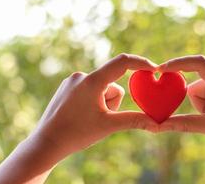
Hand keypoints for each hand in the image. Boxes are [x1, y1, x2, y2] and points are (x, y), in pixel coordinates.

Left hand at [0, 54, 158, 183]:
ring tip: (88, 118)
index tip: (153, 69)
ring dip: (102, 103)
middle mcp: (81, 76)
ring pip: (101, 89)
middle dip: (113, 102)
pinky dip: (92, 101)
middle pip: (112, 84)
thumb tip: (158, 122)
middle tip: (100, 118)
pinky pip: (89, 90)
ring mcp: (72, 81)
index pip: (122, 62)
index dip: (140, 63)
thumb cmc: (76, 134)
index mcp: (92, 81)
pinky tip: (80, 115)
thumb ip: (135, 120)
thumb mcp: (109, 126)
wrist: (46, 143)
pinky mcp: (67, 87)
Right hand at [158, 55, 204, 146]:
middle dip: (198, 102)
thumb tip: (158, 126)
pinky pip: (203, 89)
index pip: (199, 64)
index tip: (161, 69)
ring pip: (197, 88)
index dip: (178, 64)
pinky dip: (204, 101)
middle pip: (196, 83)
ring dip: (201, 103)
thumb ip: (183, 124)